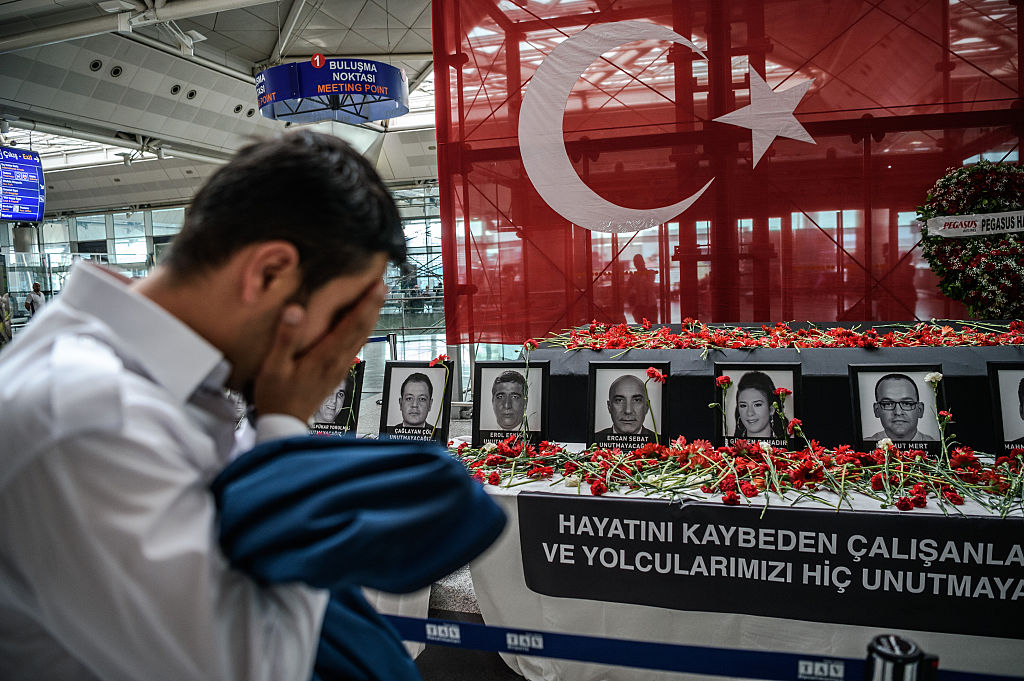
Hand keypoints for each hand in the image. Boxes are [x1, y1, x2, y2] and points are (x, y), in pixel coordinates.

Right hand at [252, 281, 385, 420]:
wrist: (284, 422)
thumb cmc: (277, 395)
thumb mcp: (274, 367)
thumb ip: (285, 339)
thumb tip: (295, 311)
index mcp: (326, 356)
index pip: (353, 324)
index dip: (367, 303)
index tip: (378, 285)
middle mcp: (338, 360)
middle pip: (363, 328)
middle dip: (374, 304)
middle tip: (382, 282)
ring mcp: (340, 366)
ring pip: (362, 336)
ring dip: (371, 315)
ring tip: (377, 296)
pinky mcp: (338, 370)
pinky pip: (355, 345)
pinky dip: (362, 329)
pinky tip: (362, 321)